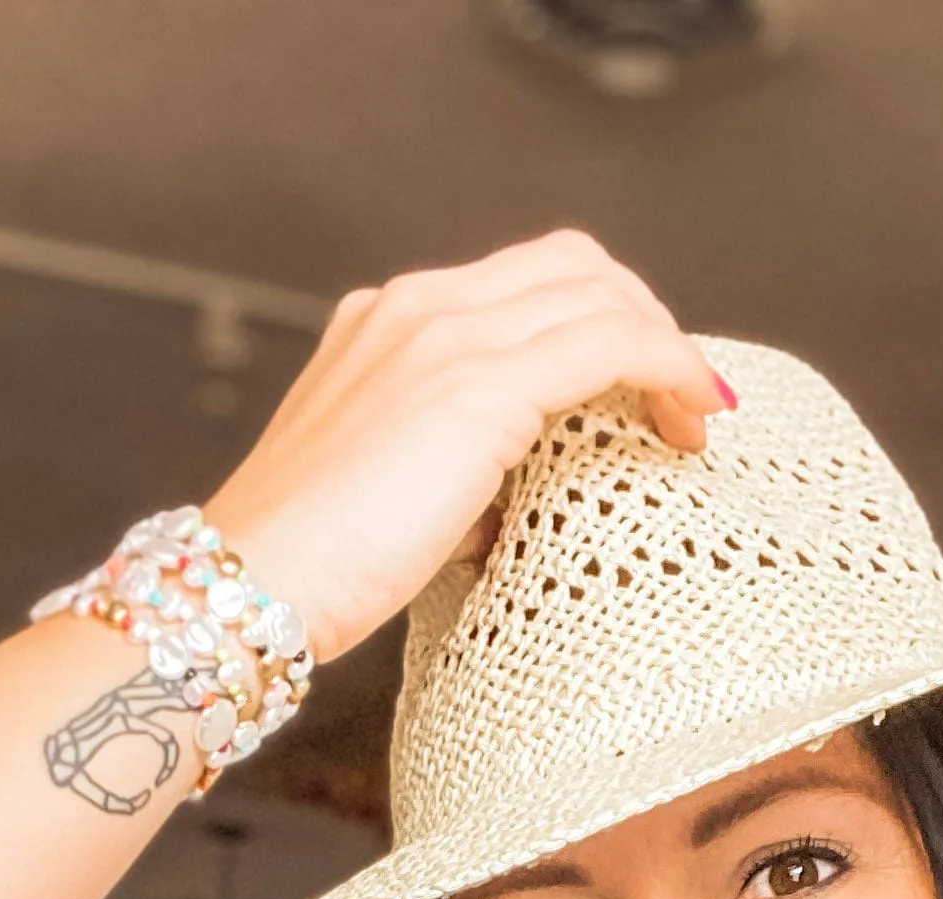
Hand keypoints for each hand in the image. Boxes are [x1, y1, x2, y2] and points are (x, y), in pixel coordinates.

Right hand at [205, 231, 728, 664]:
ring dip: (665, 350)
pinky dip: (668, 368)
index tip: (635, 395)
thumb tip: (502, 508)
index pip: (522, 282)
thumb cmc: (304, 572)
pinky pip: (609, 345)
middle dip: (642, 323)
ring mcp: (444, 335)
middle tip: (677, 402)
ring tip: (691, 419)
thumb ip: (441, 467)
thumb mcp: (377, 491)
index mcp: (385, 321)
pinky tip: (694, 414)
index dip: (597, 323)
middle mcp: (416, 306)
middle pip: (573, 266)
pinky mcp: (477, 385)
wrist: (248, 587)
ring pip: (600, 294)